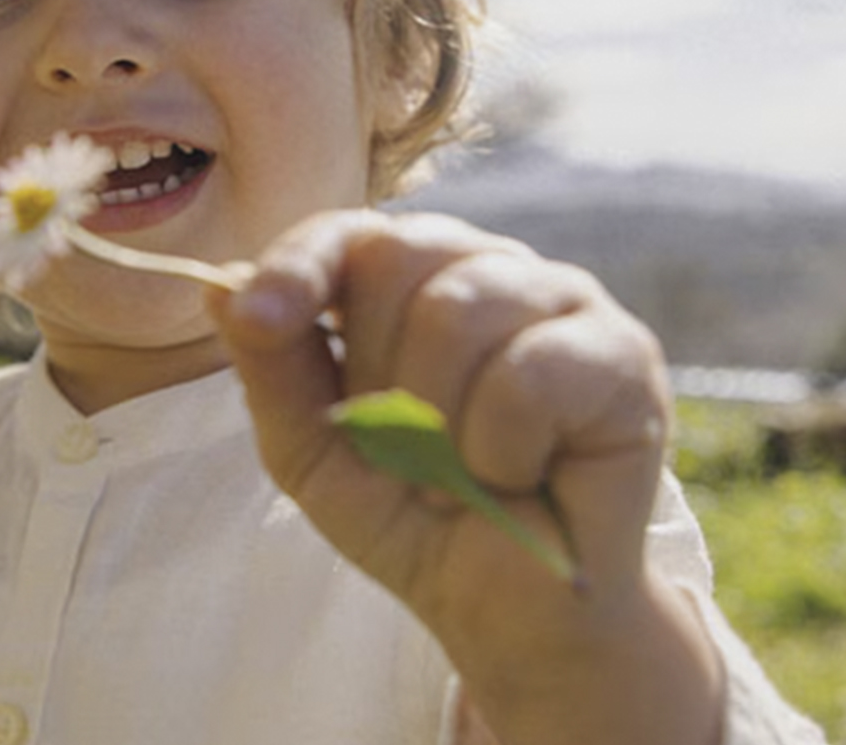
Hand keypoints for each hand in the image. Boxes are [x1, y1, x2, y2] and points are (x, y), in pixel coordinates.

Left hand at [208, 210, 722, 744]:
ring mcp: (567, 303)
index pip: (352, 231)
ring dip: (435, 427)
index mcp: (421, 279)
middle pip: (400, 260)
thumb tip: (220, 287)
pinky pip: (528, 375)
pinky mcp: (625, 355)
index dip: (300, 264)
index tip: (258, 315)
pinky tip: (518, 478)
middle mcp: (495, 269)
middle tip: (406, 457)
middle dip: (377, 377)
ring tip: (457, 480)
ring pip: (460, 312)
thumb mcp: (318, 454)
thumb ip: (273, 369)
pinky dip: (499, 451)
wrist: (512, 613)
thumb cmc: (419, 519)